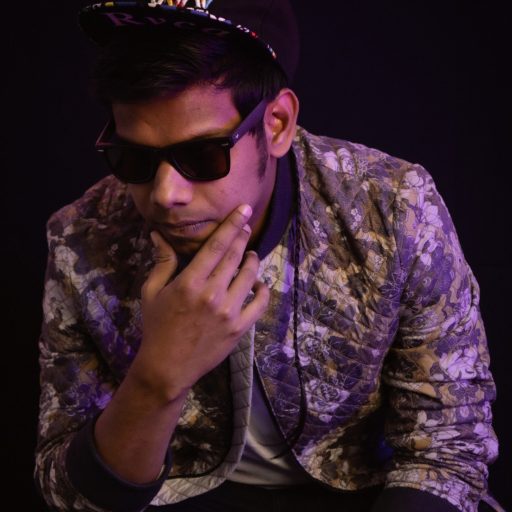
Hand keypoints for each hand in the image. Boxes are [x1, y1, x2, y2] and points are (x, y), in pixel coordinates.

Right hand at [133, 204, 269, 401]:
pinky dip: (263, 290)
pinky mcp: (239, 328)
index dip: (232, 225)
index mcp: (190, 282)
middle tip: (246, 225)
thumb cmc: (157, 327)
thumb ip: (162, 262)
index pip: (217, 246)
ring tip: (250, 253)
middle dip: (243, 236)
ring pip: (249, 277)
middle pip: (235, 256)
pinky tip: (259, 283)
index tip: (243, 210)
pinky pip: (259, 304)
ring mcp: (229, 312)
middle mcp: (212, 294)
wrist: (168, 366)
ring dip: (252, 260)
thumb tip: (159, 235)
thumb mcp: (152, 292)